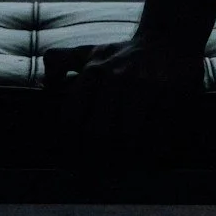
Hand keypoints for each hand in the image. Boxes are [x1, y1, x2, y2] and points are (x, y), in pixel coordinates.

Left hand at [56, 34, 205, 157]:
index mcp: (93, 70)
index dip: (69, 145)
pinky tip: (146, 160)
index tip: (71, 163)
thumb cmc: (123, 53)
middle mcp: (114, 77)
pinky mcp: (167, 93)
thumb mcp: (89, 51)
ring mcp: (142, 85)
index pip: (71, 117)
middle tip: (95, 177)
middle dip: (96, 160)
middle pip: (97, 133)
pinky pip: (155, 133)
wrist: (169, 38)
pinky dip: (149, 151)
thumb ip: (62, 62)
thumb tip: (46, 88)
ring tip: (121, 171)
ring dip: (123, 160)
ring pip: (126, 137)